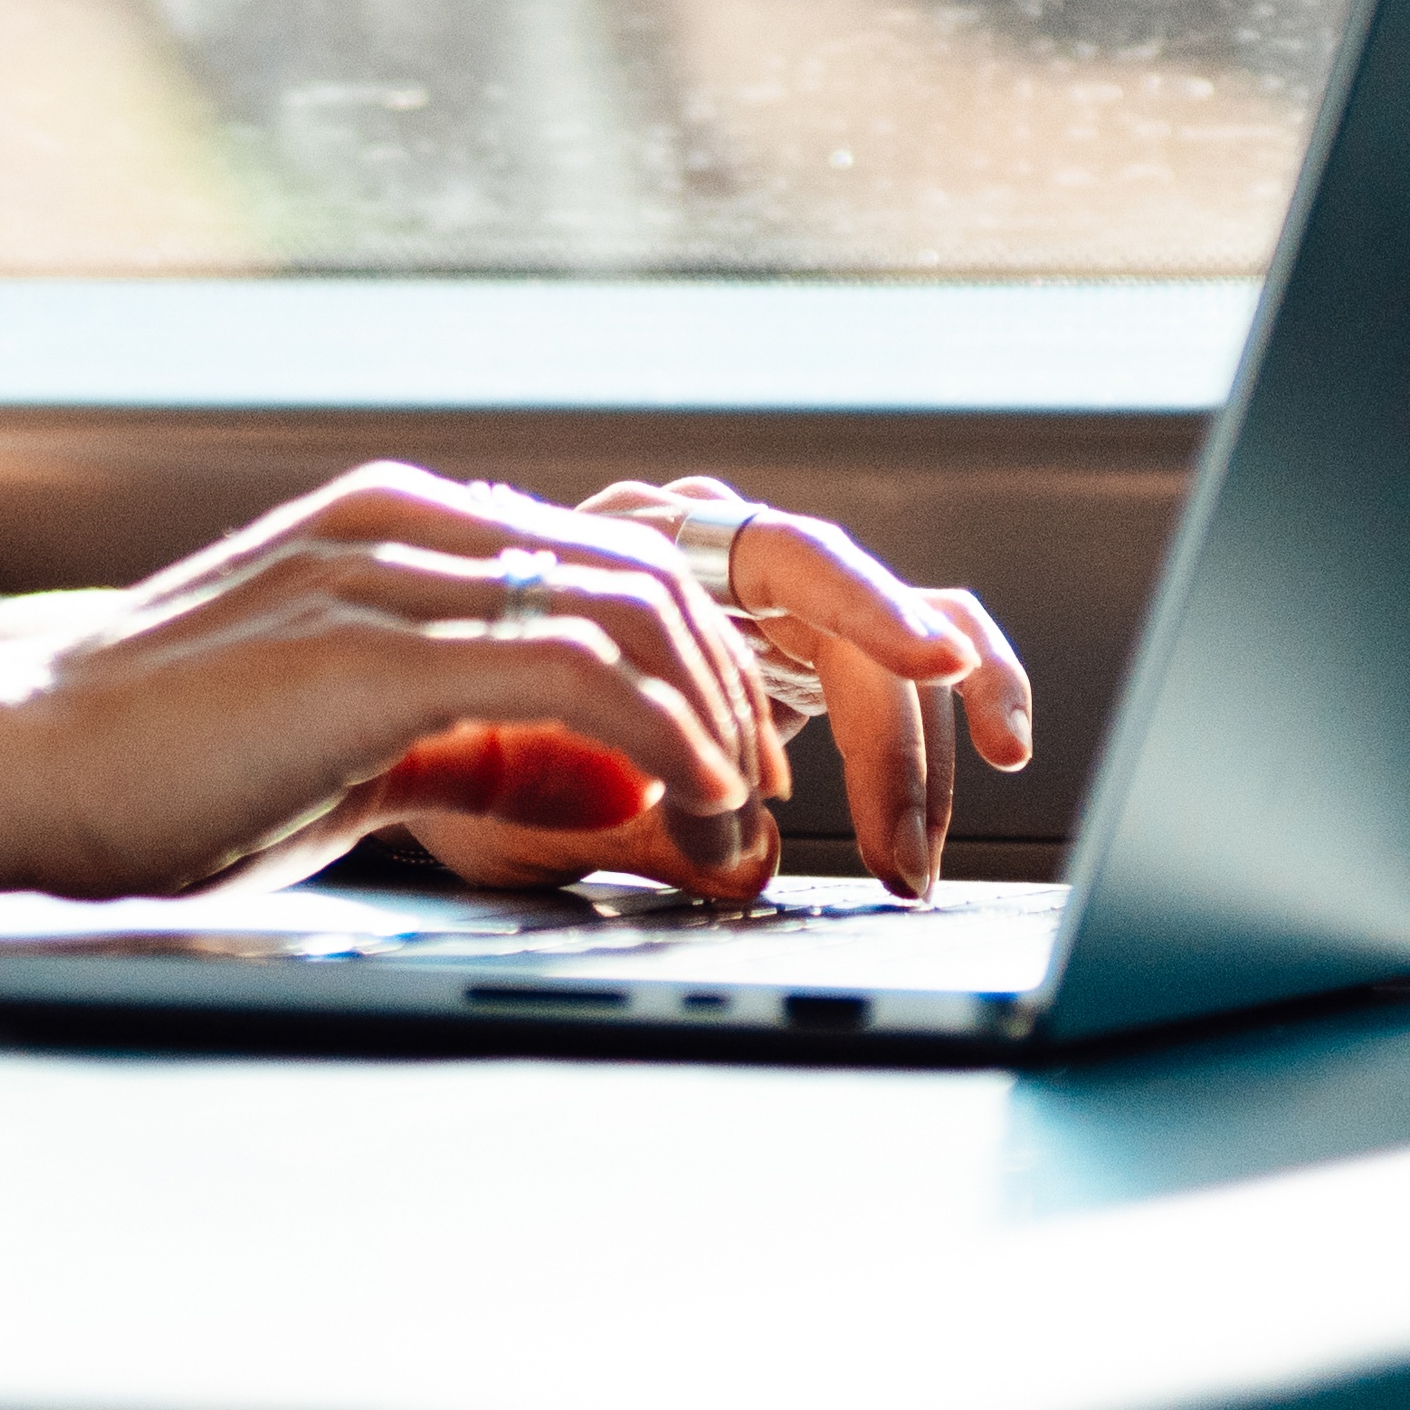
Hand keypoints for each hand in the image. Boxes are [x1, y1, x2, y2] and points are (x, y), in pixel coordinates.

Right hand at [0, 465, 779, 898]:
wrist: (19, 768)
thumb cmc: (160, 772)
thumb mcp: (346, 744)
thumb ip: (467, 744)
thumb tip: (597, 780)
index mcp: (393, 525)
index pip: (597, 560)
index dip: (690, 658)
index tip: (726, 757)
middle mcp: (401, 521)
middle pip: (642, 571)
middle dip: (727, 685)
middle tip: (753, 793)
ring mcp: (386, 574)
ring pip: (628, 607)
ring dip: (710, 719)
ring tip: (729, 814)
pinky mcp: (375, 652)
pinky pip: (575, 670)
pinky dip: (662, 737)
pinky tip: (688, 800)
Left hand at [423, 482, 1032, 905]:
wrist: (406, 725)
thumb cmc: (451, 739)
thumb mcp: (514, 786)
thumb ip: (630, 816)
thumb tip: (746, 865)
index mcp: (647, 544)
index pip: (791, 556)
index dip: (869, 610)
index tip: (932, 668)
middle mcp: (719, 552)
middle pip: (856, 621)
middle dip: (889, 749)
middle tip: (894, 859)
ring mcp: (766, 601)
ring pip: (898, 645)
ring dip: (917, 759)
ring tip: (907, 862)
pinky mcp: (800, 650)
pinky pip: (905, 661)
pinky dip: (954, 708)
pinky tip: (1003, 748)